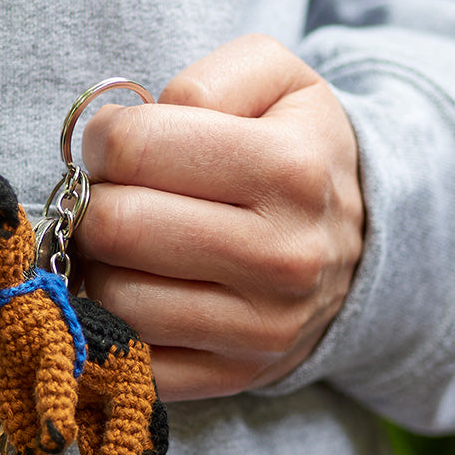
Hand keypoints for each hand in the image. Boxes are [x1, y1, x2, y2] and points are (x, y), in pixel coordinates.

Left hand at [76, 34, 363, 401]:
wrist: (361, 247)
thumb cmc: (299, 152)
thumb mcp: (279, 80)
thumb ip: (207, 80)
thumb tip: (134, 129)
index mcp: (289, 169)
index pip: (133, 148)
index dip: (104, 140)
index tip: (117, 146)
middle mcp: (282, 257)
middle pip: (116, 228)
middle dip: (94, 205)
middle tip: (114, 197)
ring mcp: (260, 328)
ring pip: (115, 299)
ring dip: (101, 266)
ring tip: (129, 246)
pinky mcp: (233, 375)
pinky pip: (131, 358)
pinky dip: (114, 325)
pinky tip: (139, 290)